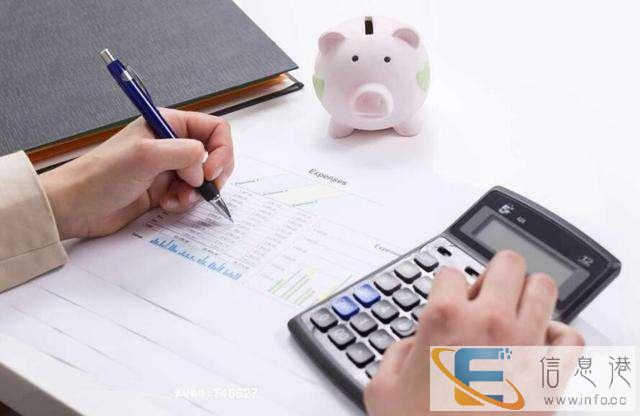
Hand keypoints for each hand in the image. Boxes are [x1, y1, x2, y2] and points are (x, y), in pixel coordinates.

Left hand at [40, 109, 233, 238]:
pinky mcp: (164, 190)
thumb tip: (204, 167)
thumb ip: (184, 154)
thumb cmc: (101, 175)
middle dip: (212, 175)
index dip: (220, 150)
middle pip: (214, 155)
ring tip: (176, 198)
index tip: (210, 171)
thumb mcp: (145, 155)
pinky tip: (166, 204)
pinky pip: (190, 195)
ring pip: (203, 179)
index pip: (214, 129)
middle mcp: (171, 144)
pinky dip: (184, 202)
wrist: (76, 206)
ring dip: (196, 192)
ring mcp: (168, 168)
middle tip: (201, 188)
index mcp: (168, 124)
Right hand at [363, 250, 584, 415]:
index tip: (446, 303)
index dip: (445, 288)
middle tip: (485, 296)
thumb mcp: (382, 388)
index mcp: (445, 319)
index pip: (451, 272)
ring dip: (529, 296)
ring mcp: (525, 346)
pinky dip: (560, 336)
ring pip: (544, 288)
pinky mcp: (551, 376)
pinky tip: (540, 346)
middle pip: (507, 263)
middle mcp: (489, 323)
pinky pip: (572, 338)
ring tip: (515, 313)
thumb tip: (410, 346)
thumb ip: (394, 353)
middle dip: (495, 275)